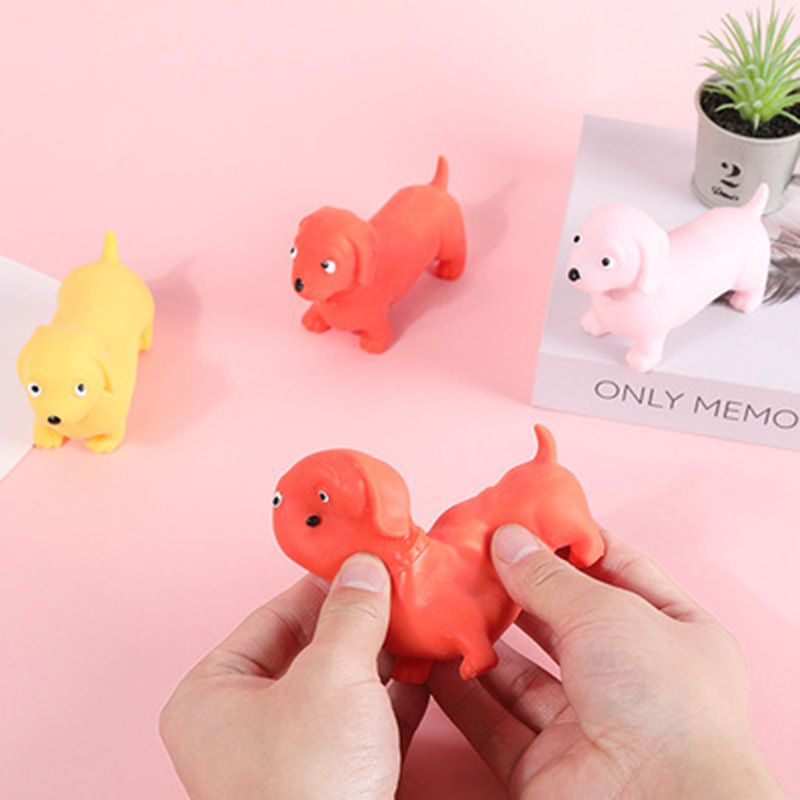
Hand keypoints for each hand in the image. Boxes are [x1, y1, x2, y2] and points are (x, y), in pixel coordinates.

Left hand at [160, 553, 428, 799]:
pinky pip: (360, 721)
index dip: (325, 583)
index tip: (366, 560)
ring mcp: (285, 754)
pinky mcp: (326, 778)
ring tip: (421, 623)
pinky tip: (427, 672)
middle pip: (309, 647)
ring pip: (339, 684)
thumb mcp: (332, 676)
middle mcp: (241, 722)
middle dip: (361, 621)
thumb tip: (364, 565)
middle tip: (402, 589)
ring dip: (382, 655)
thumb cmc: (309, 782)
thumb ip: (351, 612)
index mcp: (214, 692)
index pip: (274, 614)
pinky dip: (393, 696)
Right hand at [428, 525, 785, 798]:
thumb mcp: (606, 613)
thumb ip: (548, 576)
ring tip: (444, 602)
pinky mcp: (546, 766)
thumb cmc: (660, 701)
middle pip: (562, 620)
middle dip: (516, 588)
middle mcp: (633, 679)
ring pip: (522, 673)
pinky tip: (434, 660)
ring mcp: (590, 725)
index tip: (525, 516)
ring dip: (482, 640)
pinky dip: (463, 692)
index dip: (571, 541)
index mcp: (673, 634)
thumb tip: (506, 538)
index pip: (618, 569)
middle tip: (470, 556)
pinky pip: (495, 720)